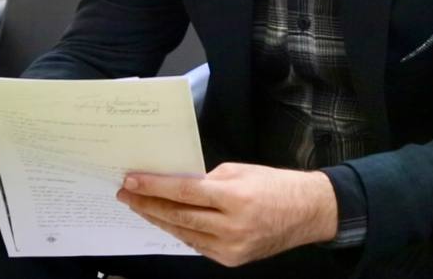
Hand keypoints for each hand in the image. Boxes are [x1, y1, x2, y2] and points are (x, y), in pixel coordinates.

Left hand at [116, 162, 337, 266]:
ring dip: (158, 219)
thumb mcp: (238, 172)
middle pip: (178, 216)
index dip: (154, 187)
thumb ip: (205, 180)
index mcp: (234, 198)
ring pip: (183, 233)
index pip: (184, 192)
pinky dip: (180, 231)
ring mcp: (231, 247)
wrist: (306, 212)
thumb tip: (174, 184)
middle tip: (126, 194)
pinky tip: (166, 220)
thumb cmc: (274, 185)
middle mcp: (232, 227)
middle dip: (148, 204)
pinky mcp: (232, 260)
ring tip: (140, 206)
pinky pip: (197, 244)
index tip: (131, 181)